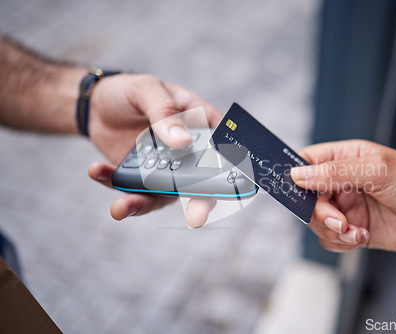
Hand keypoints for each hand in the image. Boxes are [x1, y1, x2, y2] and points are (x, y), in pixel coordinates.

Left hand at [87, 74, 221, 223]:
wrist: (96, 105)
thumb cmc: (130, 91)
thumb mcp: (147, 90)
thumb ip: (164, 113)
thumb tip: (183, 141)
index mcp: (199, 126)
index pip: (224, 150)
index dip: (234, 171)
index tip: (232, 186)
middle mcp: (187, 154)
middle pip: (202, 183)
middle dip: (199, 204)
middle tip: (196, 218)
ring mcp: (164, 170)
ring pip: (164, 196)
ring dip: (143, 205)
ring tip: (120, 206)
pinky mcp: (140, 180)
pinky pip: (133, 192)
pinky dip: (114, 188)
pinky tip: (97, 170)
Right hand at [291, 140, 395, 253]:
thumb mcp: (378, 171)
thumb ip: (336, 172)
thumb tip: (298, 175)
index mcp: (346, 157)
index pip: (307, 161)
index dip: (295, 176)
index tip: (294, 191)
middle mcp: (342, 181)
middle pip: (306, 197)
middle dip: (319, 213)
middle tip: (339, 220)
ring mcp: (347, 206)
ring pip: (316, 221)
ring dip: (332, 230)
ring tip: (356, 231)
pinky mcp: (353, 228)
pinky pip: (330, 239)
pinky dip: (341, 242)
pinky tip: (362, 237)